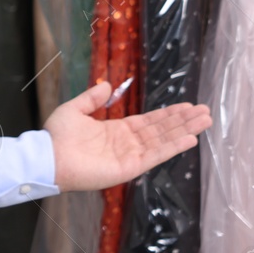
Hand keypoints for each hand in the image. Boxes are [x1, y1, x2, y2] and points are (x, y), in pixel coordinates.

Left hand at [46, 81, 211, 191]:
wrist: (47, 157)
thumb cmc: (57, 136)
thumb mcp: (75, 110)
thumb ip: (92, 98)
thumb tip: (107, 85)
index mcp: (116, 131)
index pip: (149, 121)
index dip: (169, 114)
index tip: (187, 106)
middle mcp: (127, 143)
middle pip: (162, 130)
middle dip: (183, 121)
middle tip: (205, 111)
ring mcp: (130, 156)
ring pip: (163, 140)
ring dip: (185, 130)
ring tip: (205, 121)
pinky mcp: (129, 167)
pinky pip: (155, 155)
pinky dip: (173, 147)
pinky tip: (190, 139)